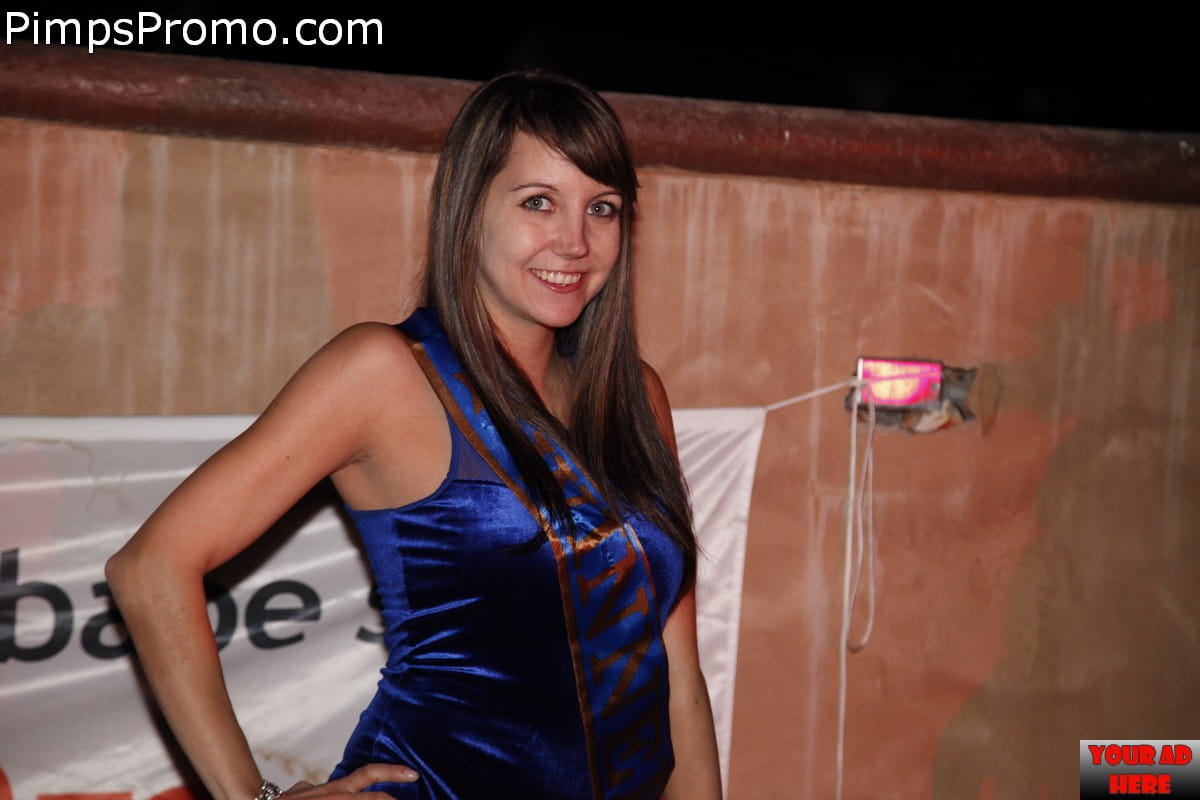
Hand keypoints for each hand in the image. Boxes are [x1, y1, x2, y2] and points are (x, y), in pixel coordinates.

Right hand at [285, 764, 418, 797]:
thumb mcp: (299, 793)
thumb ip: (310, 789)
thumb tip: (308, 787)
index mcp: (335, 789)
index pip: (369, 774)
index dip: (393, 772)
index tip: (414, 773)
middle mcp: (337, 797)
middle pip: (374, 797)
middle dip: (393, 799)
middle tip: (413, 794)